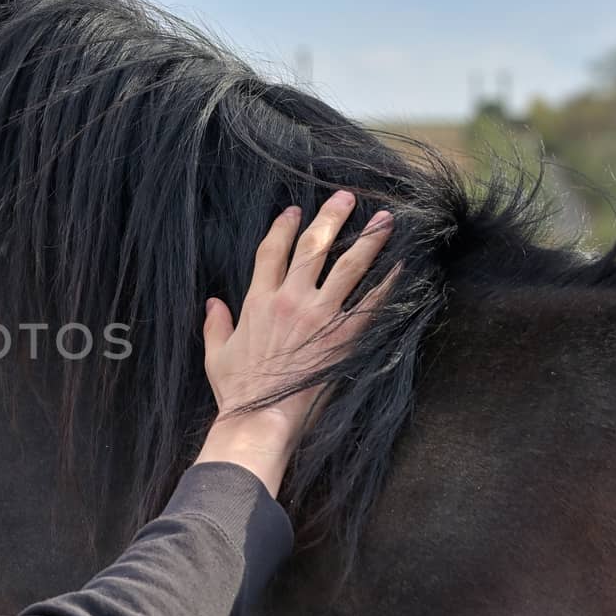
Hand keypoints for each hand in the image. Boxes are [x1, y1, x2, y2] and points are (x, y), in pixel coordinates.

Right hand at [195, 191, 392, 496]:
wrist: (259, 418)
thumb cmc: (237, 391)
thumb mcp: (216, 355)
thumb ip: (216, 324)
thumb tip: (212, 303)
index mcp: (257, 301)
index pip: (271, 252)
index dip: (282, 227)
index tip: (293, 211)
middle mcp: (289, 300)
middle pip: (312, 247)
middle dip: (330, 217)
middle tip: (346, 197)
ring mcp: (319, 316)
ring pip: (347, 266)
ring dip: (368, 239)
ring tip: (385, 219)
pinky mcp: (343, 336)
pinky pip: (372, 303)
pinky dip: (389, 282)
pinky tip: (404, 265)